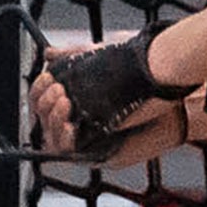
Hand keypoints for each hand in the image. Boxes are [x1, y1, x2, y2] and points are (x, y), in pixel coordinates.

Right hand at [29, 41, 188, 166]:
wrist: (167, 92)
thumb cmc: (141, 78)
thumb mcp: (100, 59)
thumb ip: (74, 56)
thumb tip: (48, 53)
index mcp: (76, 100)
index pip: (43, 101)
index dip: (39, 91)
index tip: (46, 77)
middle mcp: (78, 122)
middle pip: (43, 119)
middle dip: (45, 103)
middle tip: (58, 90)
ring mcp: (87, 139)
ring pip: (51, 137)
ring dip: (51, 119)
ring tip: (64, 101)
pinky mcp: (99, 153)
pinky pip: (70, 153)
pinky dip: (63, 138)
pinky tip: (69, 124)